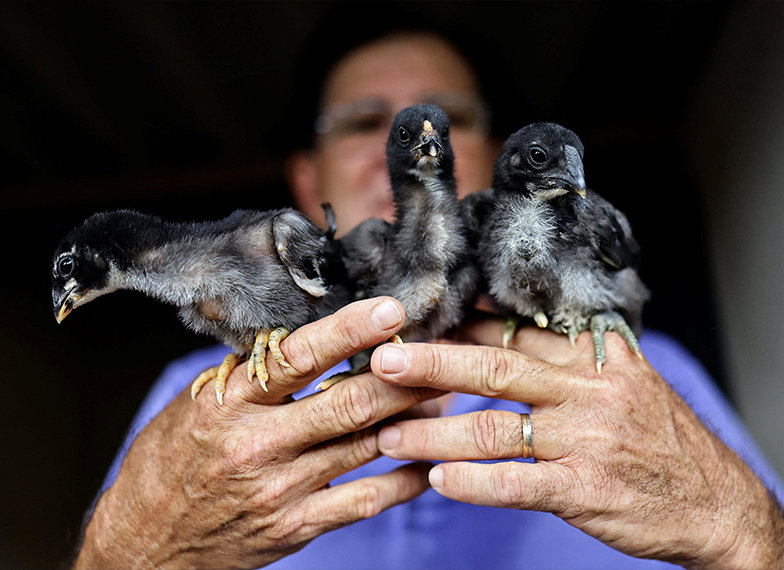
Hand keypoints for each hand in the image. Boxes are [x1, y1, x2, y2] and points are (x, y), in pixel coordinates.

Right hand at [74, 297, 440, 569]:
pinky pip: (365, 500)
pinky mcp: (296, 526)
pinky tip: (429, 463)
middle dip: (404, 376)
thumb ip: (250, 376)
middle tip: (440, 353)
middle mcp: (258, 444)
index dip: (350, 331)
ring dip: (413, 419)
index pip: (298, 357)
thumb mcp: (193, 405)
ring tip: (444, 395)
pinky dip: (404, 481)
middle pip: (350, 403)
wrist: (144, 545)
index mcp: (229, 404)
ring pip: (367, 445)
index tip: (390, 310)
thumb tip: (304, 341)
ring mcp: (281, 489)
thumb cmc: (169, 464)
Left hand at [371, 319, 783, 568]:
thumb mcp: (626, 379)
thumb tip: (504, 326)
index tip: (416, 329)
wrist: (716, 501)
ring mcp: (586, 440)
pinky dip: (473, 482)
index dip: (459, 330)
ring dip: (434, 433)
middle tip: (384, 362)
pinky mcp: (584, 489)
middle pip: (496, 368)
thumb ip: (570, 354)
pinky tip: (439, 481)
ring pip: (494, 429)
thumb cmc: (659, 438)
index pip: (514, 332)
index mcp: (595, 357)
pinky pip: (516, 483)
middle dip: (433, 363)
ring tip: (390, 436)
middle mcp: (588, 390)